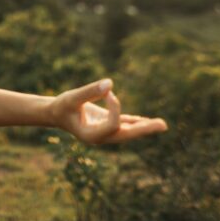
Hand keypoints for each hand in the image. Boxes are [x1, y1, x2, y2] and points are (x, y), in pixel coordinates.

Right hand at [49, 78, 168, 144]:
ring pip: (127, 130)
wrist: (55, 113)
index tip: (108, 92)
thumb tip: (110, 83)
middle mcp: (101, 137)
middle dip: (144, 129)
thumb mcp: (72, 97)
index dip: (115, 107)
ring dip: (144, 127)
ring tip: (162, 125)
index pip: (113, 124)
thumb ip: (90, 90)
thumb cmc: (61, 106)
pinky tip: (147, 121)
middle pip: (126, 134)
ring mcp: (104, 132)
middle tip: (163, 125)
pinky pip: (124, 124)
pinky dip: (136, 122)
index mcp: (91, 135)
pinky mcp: (106, 124)